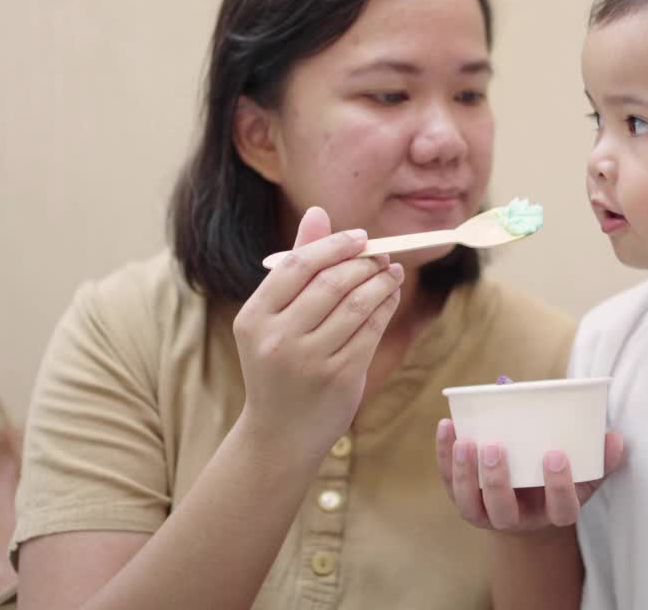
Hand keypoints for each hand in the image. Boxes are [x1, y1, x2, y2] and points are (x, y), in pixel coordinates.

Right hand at [232, 207, 402, 462]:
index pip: (297, 266)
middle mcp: (278, 338)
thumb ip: (296, 266)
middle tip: (382, 255)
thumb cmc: (279, 366)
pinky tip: (391, 296)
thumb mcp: (274, 318)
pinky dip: (386, 307)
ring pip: (358, 305)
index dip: (333, 246)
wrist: (279, 435)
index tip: (360, 236)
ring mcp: (309, 360)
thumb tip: (319, 213)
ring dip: (382, 282)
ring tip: (392, 272)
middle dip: (364, 263)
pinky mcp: (340, 377)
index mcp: (254, 318)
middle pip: (332, 283)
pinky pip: (371, 330)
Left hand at [435, 419, 624, 531]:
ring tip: (465, 440)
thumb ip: (598, 459)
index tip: (556, 456)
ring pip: (469, 502)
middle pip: (503, 510)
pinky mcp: (463, 499)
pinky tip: (447, 426)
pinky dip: (444, 456)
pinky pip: (449, 482)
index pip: (561, 509)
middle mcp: (516, 520)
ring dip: (463, 472)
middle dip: (497, 481)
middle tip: (496, 447)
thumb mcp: (583, 477)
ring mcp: (486, 513)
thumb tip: (616, 438)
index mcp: (553, 514)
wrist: (527, 513)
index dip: (558, 487)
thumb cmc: (556, 484)